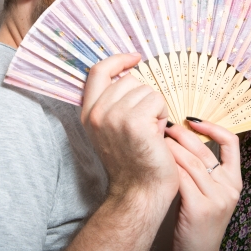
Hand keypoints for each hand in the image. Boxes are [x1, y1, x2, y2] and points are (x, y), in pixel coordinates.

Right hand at [81, 53, 178, 208]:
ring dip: (155, 108)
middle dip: (144, 97)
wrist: (139, 192)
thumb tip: (129, 73)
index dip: (118, 60)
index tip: (135, 59)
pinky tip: (158, 135)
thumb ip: (112, 103)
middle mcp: (97, 113)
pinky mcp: (134, 122)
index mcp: (88, 113)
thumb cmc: (133, 161)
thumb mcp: (111, 128)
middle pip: (130, 79)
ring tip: (150, 132)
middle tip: (144, 124)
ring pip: (146, 89)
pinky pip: (157, 100)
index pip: (98, 71)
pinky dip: (163, 115)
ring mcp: (114, 117)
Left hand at [165, 119, 241, 250]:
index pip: (232, 143)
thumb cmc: (196, 222)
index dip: (213, 127)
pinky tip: (156, 159)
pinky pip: (182, 178)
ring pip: (191, 162)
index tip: (193, 120)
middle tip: (165, 125)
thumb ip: (202, 171)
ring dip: (171, 147)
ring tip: (156, 138)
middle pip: (205, 150)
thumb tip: (180, 139)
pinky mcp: (200, 208)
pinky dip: (168, 166)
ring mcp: (217, 199)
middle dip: (182, 134)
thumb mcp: (208, 194)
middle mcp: (229, 188)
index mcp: (234, 181)